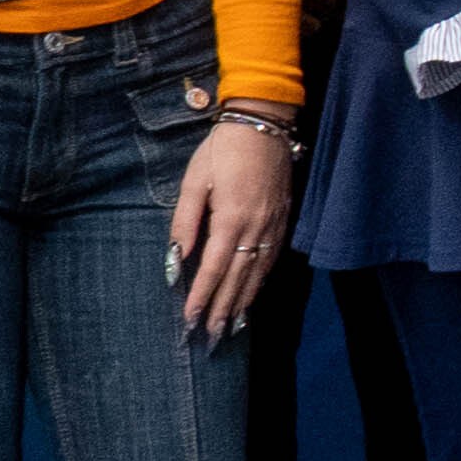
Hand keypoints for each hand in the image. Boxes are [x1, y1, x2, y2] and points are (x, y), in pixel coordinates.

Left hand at [171, 119, 294, 344]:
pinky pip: (272, 258)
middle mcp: (256, 227)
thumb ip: (185, 221)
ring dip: (244, 301)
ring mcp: (274, 224)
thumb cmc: (222, 150)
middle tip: (211, 336)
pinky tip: (253, 293)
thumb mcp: (195, 180)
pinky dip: (261, 281)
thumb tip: (177, 259)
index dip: (201, 296)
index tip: (189, 320)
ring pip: (258, 272)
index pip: (214, 269)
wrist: (264, 123)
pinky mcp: (284, 218)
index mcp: (231, 218)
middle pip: (239, 278)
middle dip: (222, 308)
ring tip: (231, 326)